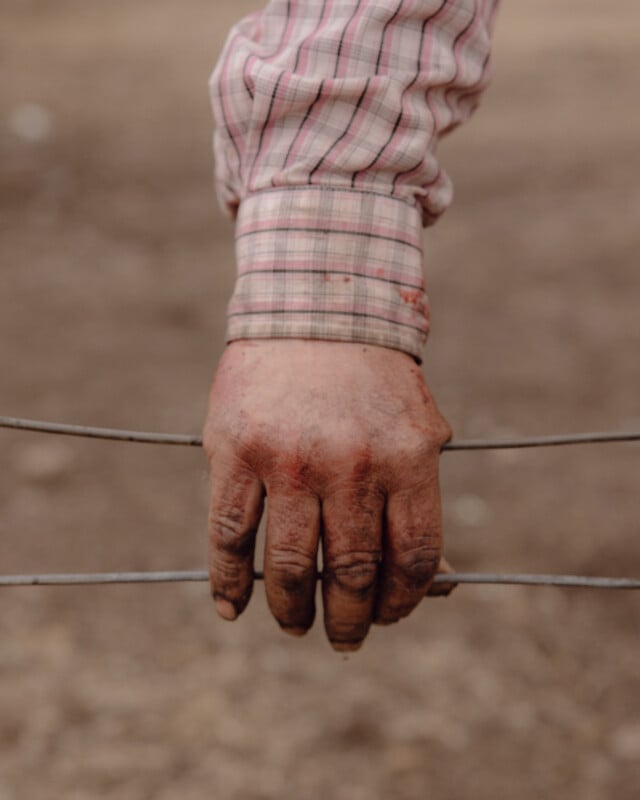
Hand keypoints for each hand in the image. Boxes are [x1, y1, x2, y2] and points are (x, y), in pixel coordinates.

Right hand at [203, 339, 453, 650]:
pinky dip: (228, 582)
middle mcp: (351, 464)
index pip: (412, 558)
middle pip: (350, 572)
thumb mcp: (418, 428)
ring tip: (295, 627)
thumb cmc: (373, 380)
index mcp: (407, 460)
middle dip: (349, 621)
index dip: (401, 603)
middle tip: (344, 640)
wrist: (316, 309)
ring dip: (292, 611)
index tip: (387, 618)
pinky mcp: (236, 451)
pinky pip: (228, 534)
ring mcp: (290, 460)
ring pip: (289, 564)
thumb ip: (419, 497)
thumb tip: (429, 578)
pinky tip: (234, 608)